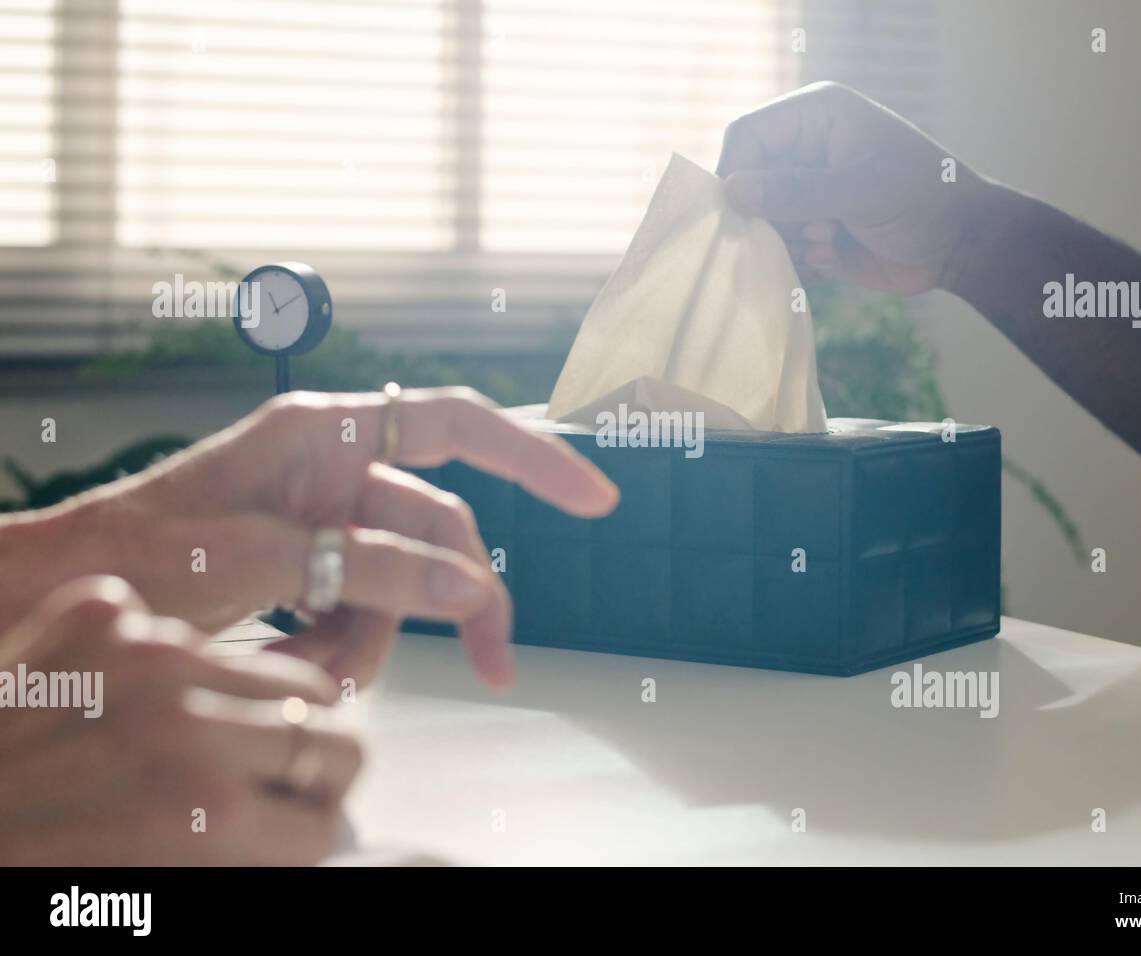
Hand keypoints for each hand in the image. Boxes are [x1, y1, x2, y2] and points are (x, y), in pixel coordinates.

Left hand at [0, 577, 359, 864]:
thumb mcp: (155, 892)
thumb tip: (316, 835)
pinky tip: (136, 703)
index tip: (290, 834)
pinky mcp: (106, 612)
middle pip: (337, 737)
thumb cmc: (29, 867)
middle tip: (275, 790)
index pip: (333, 816)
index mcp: (202, 821)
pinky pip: (197, 635)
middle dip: (313, 772)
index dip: (314, 832)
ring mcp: (146, 658)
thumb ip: (247, 856)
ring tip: (206, 745)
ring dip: (259, 714)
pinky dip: (183, 669)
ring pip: (285, 676)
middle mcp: (185, 730)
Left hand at [17, 387, 618, 689]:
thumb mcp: (260, 554)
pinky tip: (294, 672)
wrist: (63, 593)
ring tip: (310, 677)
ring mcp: (325, 522)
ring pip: (402, 586)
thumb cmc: (140, 550)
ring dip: (371, 642)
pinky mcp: (310, 571)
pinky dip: (338, 653)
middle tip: (497, 666)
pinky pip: (361, 614)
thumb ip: (373, 564)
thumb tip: (471, 583)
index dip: (534, 456)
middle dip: (463, 601)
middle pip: (441, 531)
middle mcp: (336, 470)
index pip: (457, 426)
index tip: (596, 497)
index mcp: (327, 432)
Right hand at [717, 81, 998, 294]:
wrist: (960, 245)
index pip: (747, 136)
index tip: (743, 214)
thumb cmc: (924, 200)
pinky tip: (833, 259)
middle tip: (815, 231)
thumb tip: (732, 190)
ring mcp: (808, 190)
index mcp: (818, 116)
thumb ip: (796, 192)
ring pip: (760, 220)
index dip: (736, 173)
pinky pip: (780, 247)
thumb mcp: (861, 191)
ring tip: (831, 242)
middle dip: (770, 216)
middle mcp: (806, 149)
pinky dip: (798, 261)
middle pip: (747, 181)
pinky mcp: (813, 227)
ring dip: (789, 241)